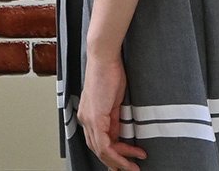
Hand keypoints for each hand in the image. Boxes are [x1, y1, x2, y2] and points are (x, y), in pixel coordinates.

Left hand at [77, 48, 144, 170]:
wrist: (104, 58)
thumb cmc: (110, 73)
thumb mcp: (114, 102)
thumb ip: (114, 120)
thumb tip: (119, 135)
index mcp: (89, 115)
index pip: (99, 142)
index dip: (114, 154)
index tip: (128, 160)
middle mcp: (85, 119)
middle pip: (98, 150)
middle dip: (116, 162)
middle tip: (130, 169)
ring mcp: (89, 119)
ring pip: (101, 151)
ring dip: (119, 161)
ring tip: (133, 166)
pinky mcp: (95, 118)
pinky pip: (104, 145)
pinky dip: (117, 154)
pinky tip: (129, 157)